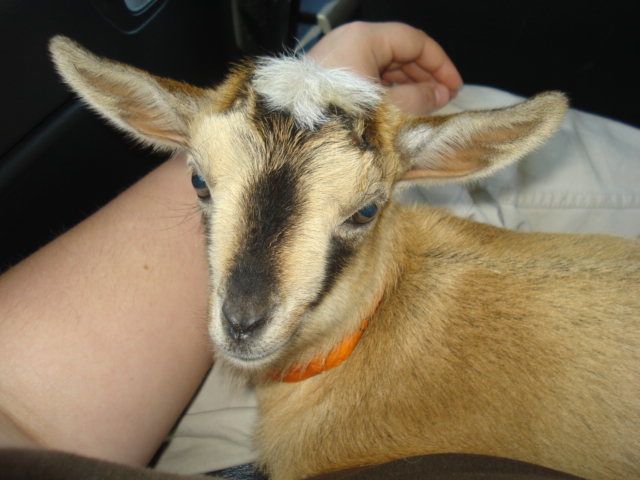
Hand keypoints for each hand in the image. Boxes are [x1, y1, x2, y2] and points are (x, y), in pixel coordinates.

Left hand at [308, 21, 462, 114]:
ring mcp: (336, 60)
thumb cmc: (335, 118)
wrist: (291, 138)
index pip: (414, 41)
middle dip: (424, 76)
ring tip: (422, 109)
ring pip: (381, 67)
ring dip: (405, 86)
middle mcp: (348, 42)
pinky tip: (395, 111)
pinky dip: (384, 93)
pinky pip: (364, 80)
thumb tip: (440, 94)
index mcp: (364, 38)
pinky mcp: (326, 80)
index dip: (440, 64)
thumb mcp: (387, 107)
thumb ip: (419, 98)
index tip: (454, 86)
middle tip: (441, 100)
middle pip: (398, 52)